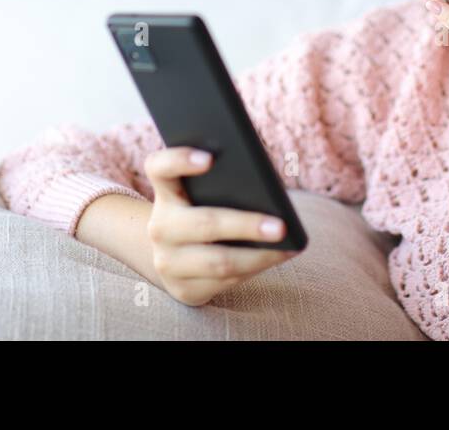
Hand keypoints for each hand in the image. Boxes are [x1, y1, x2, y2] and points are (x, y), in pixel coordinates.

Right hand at [142, 146, 298, 306]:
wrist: (175, 257)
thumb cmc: (203, 211)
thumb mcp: (204, 194)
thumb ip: (225, 182)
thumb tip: (269, 193)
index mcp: (165, 192)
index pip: (159, 167)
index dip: (180, 160)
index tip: (209, 158)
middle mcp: (160, 226)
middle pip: (204, 223)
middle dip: (246, 225)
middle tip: (280, 226)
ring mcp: (167, 261)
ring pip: (219, 262)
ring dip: (260, 256)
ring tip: (288, 246)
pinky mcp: (182, 289)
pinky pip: (225, 282)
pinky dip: (255, 269)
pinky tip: (277, 258)